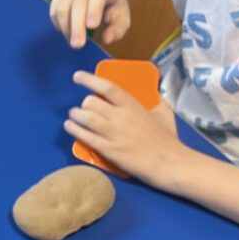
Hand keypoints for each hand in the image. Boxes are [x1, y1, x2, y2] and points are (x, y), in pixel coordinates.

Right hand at [50, 0, 129, 47]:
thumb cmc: (112, 7)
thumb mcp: (122, 18)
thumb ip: (117, 29)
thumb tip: (106, 39)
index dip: (94, 10)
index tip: (93, 26)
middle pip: (76, 4)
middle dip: (76, 26)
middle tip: (77, 45)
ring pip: (61, 8)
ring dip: (66, 28)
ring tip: (73, 40)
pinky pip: (54, 10)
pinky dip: (58, 24)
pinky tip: (66, 31)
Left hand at [64, 71, 191, 187]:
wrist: (169, 162)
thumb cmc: (168, 138)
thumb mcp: (162, 113)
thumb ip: (152, 102)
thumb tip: (149, 92)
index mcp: (132, 105)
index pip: (106, 87)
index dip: (89, 80)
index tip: (77, 76)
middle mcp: (119, 116)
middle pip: (91, 102)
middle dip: (84, 103)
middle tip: (83, 107)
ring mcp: (112, 133)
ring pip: (85, 118)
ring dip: (75, 115)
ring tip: (73, 116)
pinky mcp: (107, 150)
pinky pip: (86, 137)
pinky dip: (74, 130)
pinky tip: (69, 126)